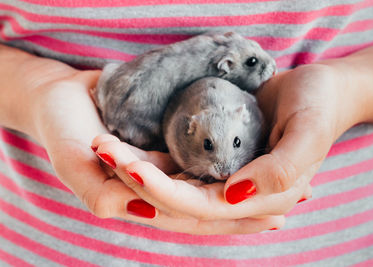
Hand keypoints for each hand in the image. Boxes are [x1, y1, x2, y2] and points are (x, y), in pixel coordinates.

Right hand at [26, 63, 283, 234]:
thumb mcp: (71, 159)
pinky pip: (203, 157)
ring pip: (212, 183)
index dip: (230, 218)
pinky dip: (231, 158)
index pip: (190, 215)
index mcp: (135, 201)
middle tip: (301, 196)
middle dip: (254, 206)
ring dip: (251, 185)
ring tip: (295, 181)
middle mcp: (154, 191)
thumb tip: (150, 211)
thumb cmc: (60, 125)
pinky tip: (257, 153)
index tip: (272, 215)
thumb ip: (100, 192)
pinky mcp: (165, 146)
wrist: (58, 97)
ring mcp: (162, 168)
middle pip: (210, 204)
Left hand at [90, 63, 357, 233]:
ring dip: (135, 170)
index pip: (202, 207)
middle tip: (104, 151)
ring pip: (171, 186)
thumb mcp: (309, 134)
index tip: (132, 168)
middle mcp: (237, 196)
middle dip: (137, 180)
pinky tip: (124, 147)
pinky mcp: (214, 160)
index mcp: (260, 198)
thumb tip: (234, 194)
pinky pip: (177, 167)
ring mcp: (222, 179)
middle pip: (178, 201)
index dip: (164, 192)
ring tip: (105, 148)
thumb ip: (280, 171)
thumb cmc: (318, 107)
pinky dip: (149, 160)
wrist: (319, 91)